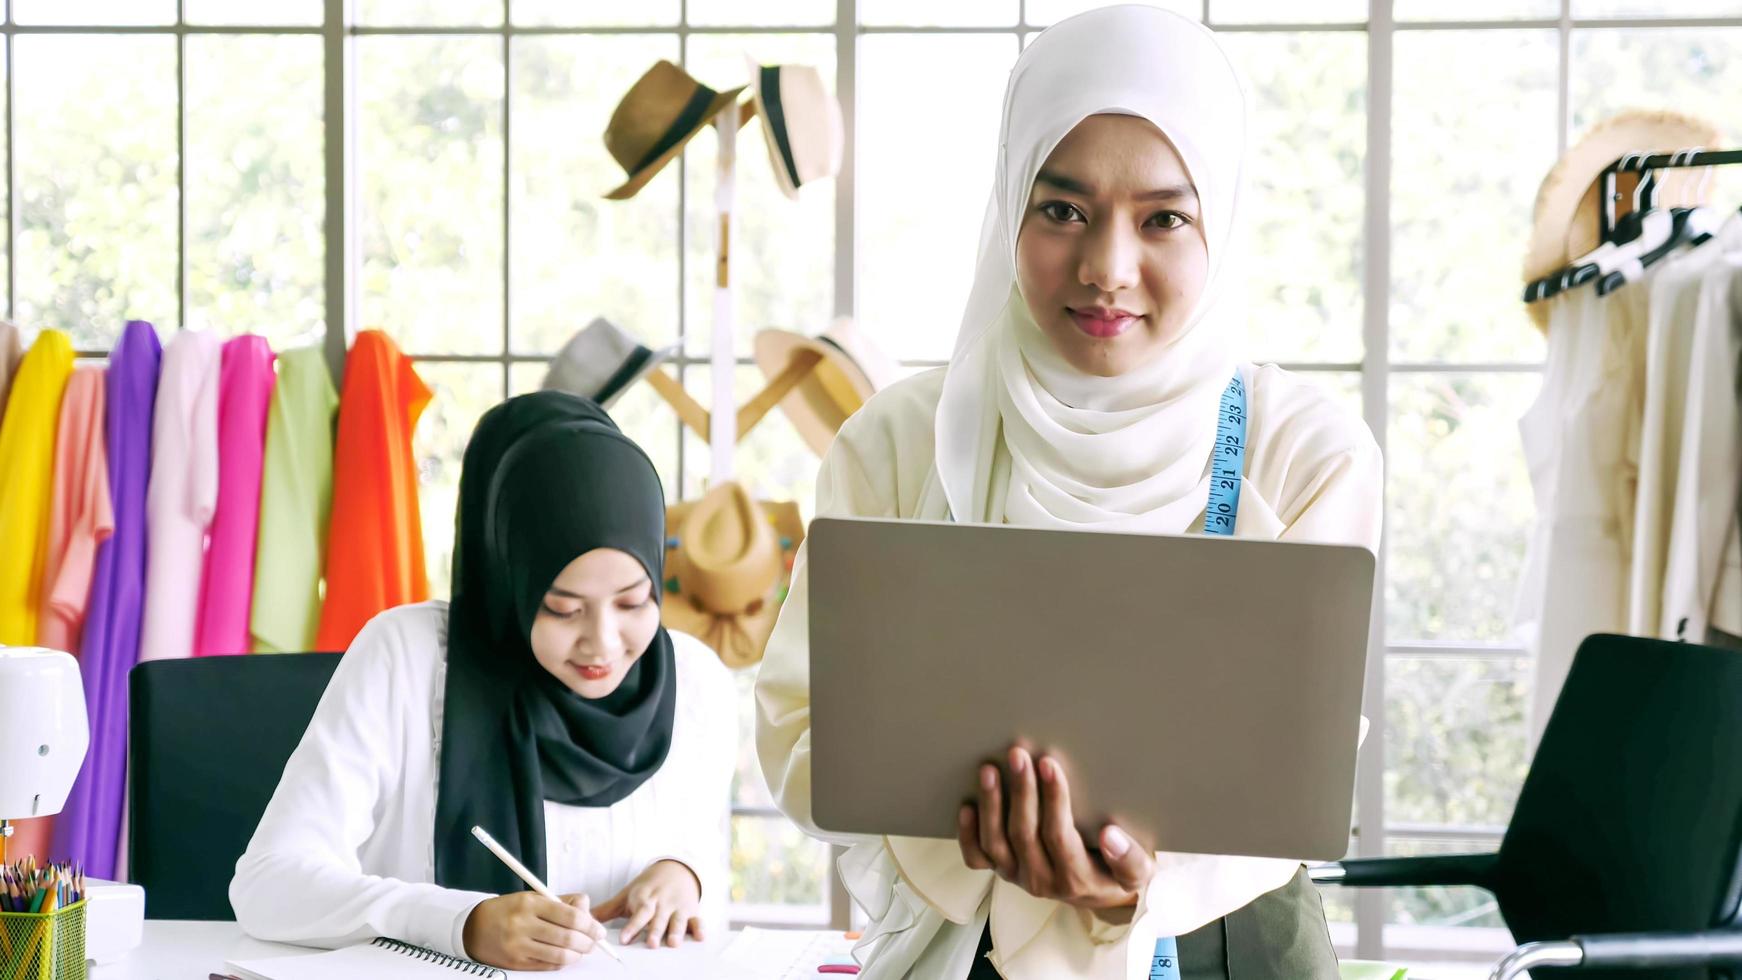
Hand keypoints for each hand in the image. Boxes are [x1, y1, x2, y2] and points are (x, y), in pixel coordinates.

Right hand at [462, 891, 607, 969]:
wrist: (474, 928)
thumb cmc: (509, 910)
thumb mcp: (534, 897)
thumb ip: (563, 902)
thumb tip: (587, 909)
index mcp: (530, 903)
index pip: (570, 915)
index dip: (590, 925)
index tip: (599, 930)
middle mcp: (523, 924)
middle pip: (567, 937)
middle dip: (587, 942)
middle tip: (594, 942)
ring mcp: (518, 946)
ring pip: (560, 955)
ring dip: (577, 954)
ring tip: (582, 950)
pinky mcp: (516, 963)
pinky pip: (548, 965)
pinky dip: (562, 962)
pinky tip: (567, 956)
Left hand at [593, 859, 704, 947]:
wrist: (675, 869)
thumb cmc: (647, 887)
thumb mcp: (628, 895)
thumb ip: (607, 909)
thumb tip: (583, 918)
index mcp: (644, 899)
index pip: (638, 913)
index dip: (632, 926)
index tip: (625, 939)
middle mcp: (662, 903)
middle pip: (658, 918)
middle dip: (655, 931)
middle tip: (650, 944)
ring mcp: (677, 907)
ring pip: (677, 920)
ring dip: (676, 931)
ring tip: (673, 943)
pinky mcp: (691, 911)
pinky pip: (697, 919)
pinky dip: (699, 928)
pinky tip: (700, 937)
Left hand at [957, 745, 1155, 914]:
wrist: (1101, 894)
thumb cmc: (1119, 872)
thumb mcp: (1139, 871)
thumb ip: (1131, 859)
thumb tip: (1111, 836)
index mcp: (1075, 877)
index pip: (1059, 835)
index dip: (1053, 799)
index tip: (1049, 764)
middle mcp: (1042, 880)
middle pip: (1024, 834)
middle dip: (1020, 791)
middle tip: (1018, 755)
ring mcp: (1018, 876)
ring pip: (996, 843)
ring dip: (991, 805)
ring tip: (989, 770)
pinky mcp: (1002, 870)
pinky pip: (977, 858)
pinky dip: (967, 835)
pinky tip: (967, 806)